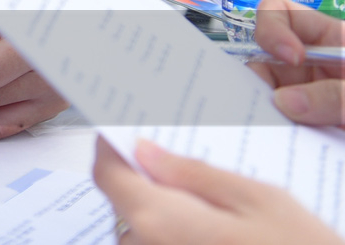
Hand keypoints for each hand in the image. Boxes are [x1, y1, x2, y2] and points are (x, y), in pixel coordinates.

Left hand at [92, 137, 338, 242]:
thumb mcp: (258, 200)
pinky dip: (177, 239)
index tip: (125, 132)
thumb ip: (194, 174)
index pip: (107, 176)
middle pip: (124, 206)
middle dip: (146, 182)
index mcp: (160, 221)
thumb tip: (145, 153)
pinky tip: (216, 235)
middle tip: (180, 163)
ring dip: (164, 215)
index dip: (111, 149)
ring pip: (142, 235)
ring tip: (209, 205)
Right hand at [250, 0, 344, 124]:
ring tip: (277, 132)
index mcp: (331, 40)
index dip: (274, 27)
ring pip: (263, 93)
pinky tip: (280, 144)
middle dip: (260, 79)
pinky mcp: (302, 126)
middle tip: (268, 106)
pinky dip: (272, 133)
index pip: (282, 13)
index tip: (291, 57)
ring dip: (265, 112)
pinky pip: (274, 123)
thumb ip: (336, 96)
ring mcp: (304, 96)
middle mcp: (310, 65)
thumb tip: (284, 102)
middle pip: (263, 57)